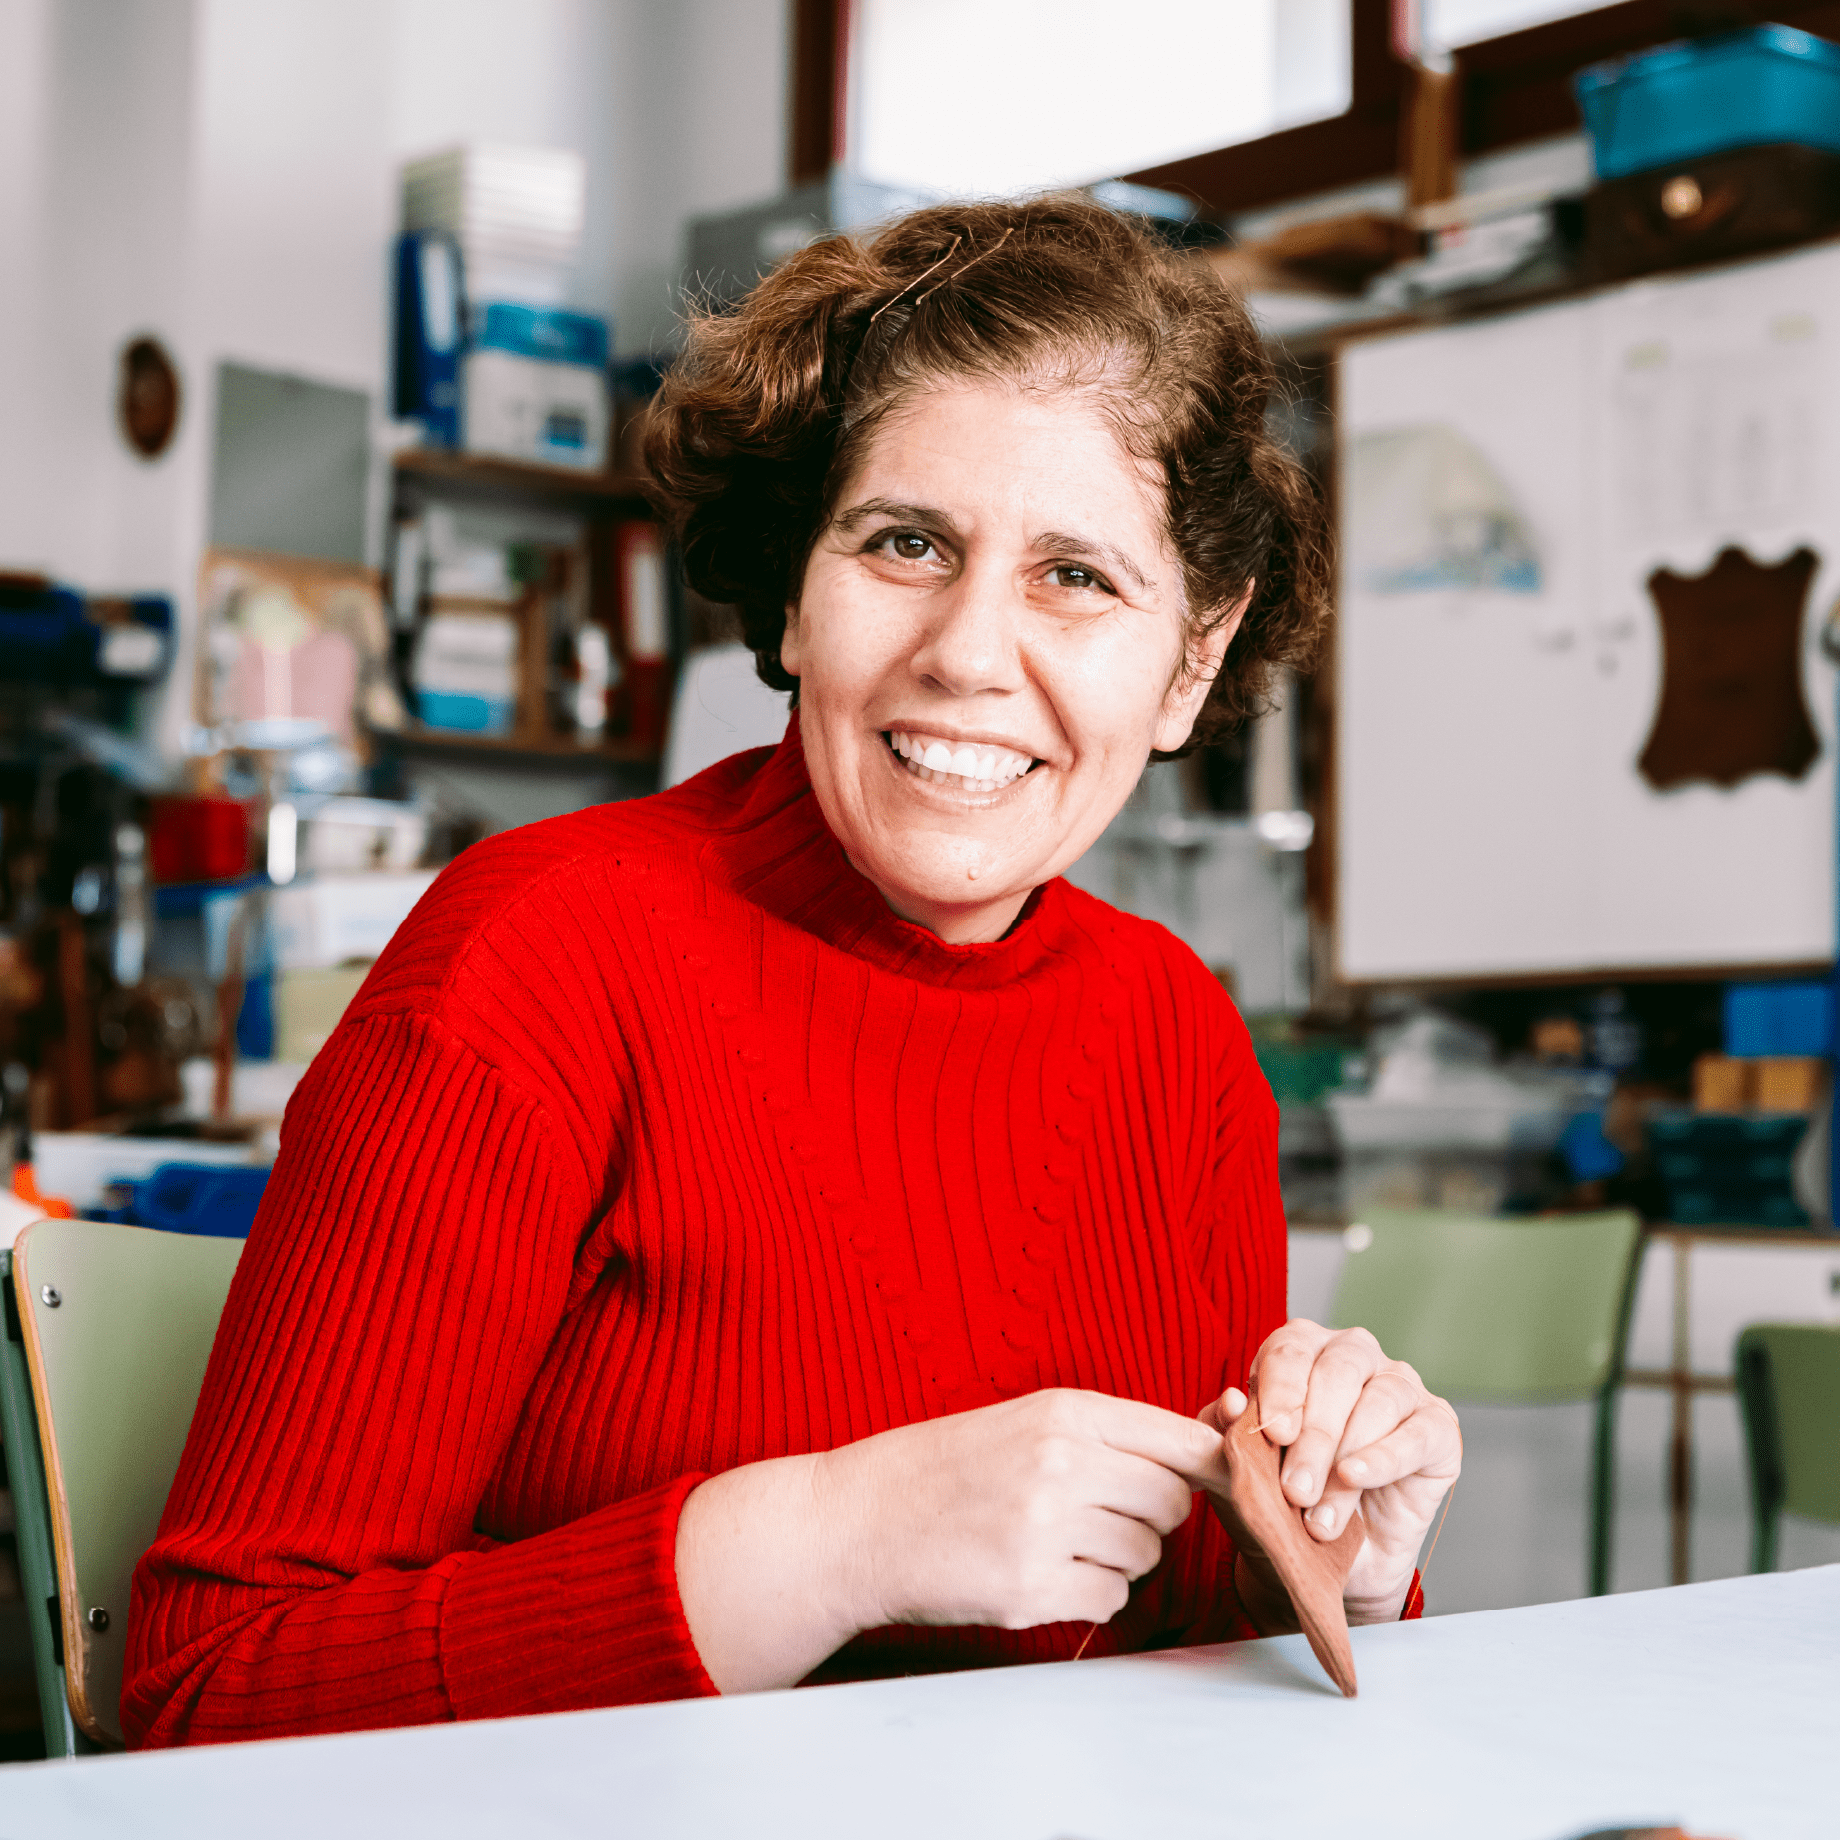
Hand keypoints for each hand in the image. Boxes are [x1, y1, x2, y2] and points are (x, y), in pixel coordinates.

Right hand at [677, 1389, 1224, 1692]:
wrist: (860, 1521)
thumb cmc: (944, 1469)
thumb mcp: (1023, 1421)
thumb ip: (1106, 1433)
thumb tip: (1209, 1440)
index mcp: (1062, 1413)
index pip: (1181, 1440)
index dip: (1207, 1465)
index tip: (1209, 1479)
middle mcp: (1060, 1464)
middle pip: (1172, 1502)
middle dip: (1151, 1516)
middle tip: (1101, 1514)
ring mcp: (1045, 1530)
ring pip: (1144, 1555)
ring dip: (1116, 1557)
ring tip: (1055, 1541)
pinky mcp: (1029, 1591)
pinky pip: (1110, 1599)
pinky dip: (1089, 1594)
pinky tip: (1041, 1573)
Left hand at [1197, 1320, 1460, 1626]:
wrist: (1327, 1560)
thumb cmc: (1278, 1498)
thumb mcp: (1238, 1470)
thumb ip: (1222, 1434)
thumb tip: (1230, 1401)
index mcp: (1300, 1351)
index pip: (1290, 1350)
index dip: (1282, 1390)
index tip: (1274, 1434)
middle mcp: (1353, 1355)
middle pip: (1336, 1374)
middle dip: (1314, 1436)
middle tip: (1295, 1491)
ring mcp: (1400, 1386)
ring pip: (1377, 1402)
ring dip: (1345, 1460)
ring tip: (1320, 1516)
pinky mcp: (1436, 1427)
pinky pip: (1418, 1432)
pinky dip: (1386, 1457)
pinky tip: (1359, 1478)